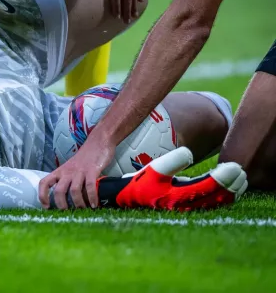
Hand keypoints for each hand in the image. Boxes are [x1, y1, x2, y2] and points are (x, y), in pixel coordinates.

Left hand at [39, 137, 113, 209]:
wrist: (97, 142)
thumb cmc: (84, 159)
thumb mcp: (70, 168)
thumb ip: (67, 180)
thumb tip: (67, 199)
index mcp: (59, 171)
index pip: (44, 182)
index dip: (42, 195)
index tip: (46, 207)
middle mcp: (67, 172)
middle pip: (59, 191)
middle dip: (62, 204)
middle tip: (68, 212)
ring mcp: (79, 171)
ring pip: (74, 190)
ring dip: (78, 203)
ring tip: (83, 209)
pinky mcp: (92, 170)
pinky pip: (90, 186)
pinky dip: (92, 197)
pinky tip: (94, 205)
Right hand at [102, 147, 247, 210]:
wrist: (121, 200)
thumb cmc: (136, 184)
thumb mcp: (151, 170)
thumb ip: (171, 162)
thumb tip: (188, 153)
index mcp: (177, 198)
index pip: (208, 187)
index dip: (224, 178)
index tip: (235, 166)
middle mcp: (184, 207)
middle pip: (216, 197)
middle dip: (232, 184)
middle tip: (240, 171)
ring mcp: (185, 209)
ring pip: (215, 202)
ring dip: (230, 191)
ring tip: (239, 179)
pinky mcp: (183, 208)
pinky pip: (208, 204)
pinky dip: (221, 197)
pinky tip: (226, 189)